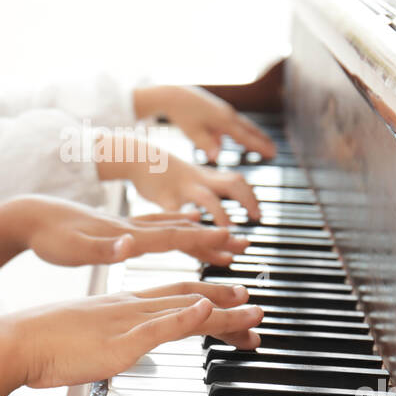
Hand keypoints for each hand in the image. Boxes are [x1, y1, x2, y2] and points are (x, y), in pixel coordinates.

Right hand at [5, 281, 263, 387]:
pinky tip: (206, 312)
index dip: (206, 297)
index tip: (233, 300)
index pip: (174, 296)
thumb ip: (108, 342)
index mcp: (122, 305)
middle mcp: (130, 307)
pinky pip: (158, 326)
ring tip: (253, 312)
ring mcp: (126, 321)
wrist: (16, 341)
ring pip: (184, 310)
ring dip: (222, 311)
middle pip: (188, 298)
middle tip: (258, 306)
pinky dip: (185, 317)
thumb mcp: (86, 340)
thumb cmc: (43, 345)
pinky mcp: (119, 339)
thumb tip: (118, 352)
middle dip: (226, 302)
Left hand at [14, 195, 249, 266]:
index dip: (202, 241)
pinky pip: (156, 227)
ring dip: (200, 231)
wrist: (26, 214)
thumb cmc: (48, 236)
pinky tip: (183, 225)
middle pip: (181, 232)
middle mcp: (130, 229)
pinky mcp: (116, 228)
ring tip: (224, 234)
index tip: (231, 242)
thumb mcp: (72, 249)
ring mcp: (125, 227)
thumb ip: (102, 249)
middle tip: (244, 242)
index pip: (171, 238)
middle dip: (213, 238)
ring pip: (171, 227)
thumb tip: (128, 245)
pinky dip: (176, 226)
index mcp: (124, 236)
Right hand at [125, 149, 260, 226]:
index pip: (236, 183)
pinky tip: (194, 238)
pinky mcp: (164, 196)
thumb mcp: (192, 175)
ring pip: (208, 199)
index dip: (250, 196)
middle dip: (248, 200)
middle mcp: (200, 180)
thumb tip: (227, 195)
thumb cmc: (165, 170)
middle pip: (232, 184)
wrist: (137, 156)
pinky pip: (179, 212)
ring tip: (230, 232)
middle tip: (257, 217)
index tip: (258, 214)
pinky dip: (187, 223)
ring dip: (222, 214)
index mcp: (208, 177)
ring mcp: (183, 187)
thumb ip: (208, 184)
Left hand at [134, 84, 277, 160]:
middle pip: (250, 129)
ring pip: (243, 124)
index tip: (273, 153)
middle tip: (274, 150)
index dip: (260, 146)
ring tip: (263, 142)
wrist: (174, 95)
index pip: (246, 137)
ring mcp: (224, 110)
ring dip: (254, 134)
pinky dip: (241, 130)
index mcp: (224, 121)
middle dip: (262, 140)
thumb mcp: (193, 133)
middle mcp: (228, 114)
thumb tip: (216, 157)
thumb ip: (206, 145)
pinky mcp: (218, 109)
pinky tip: (238, 137)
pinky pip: (234, 122)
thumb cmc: (183, 115)